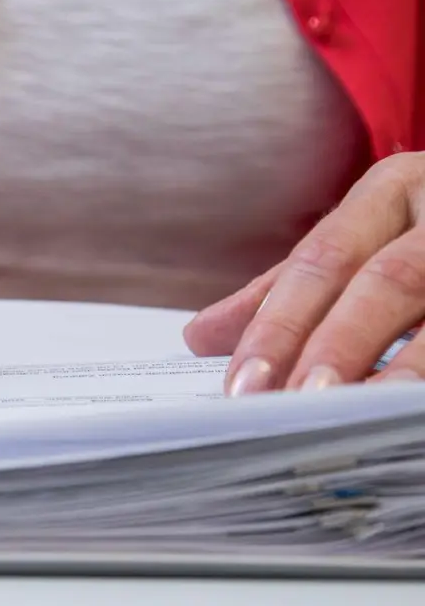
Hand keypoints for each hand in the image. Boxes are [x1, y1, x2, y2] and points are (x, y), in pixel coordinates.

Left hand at [185, 153, 424, 393]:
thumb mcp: (363, 240)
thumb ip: (287, 290)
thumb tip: (202, 336)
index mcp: (394, 188)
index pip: (321, 261)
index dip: (280, 325)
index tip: (242, 385)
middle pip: (387, 281)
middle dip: (338, 347)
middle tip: (296, 405)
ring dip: (405, 368)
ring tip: (358, 417)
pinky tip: (408, 414)